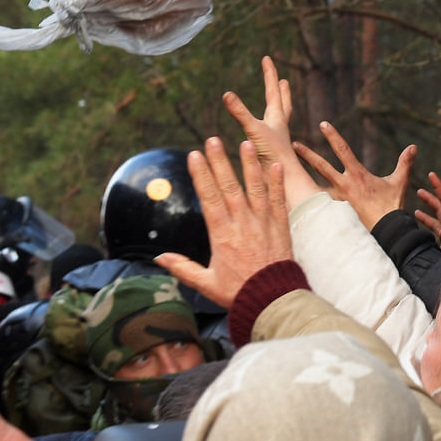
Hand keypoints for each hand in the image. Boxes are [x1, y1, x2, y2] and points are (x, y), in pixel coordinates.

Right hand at [155, 139, 291, 309]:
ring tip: (245, 143)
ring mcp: (263, 224)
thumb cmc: (239, 293)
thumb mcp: (206, 283)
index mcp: (222, 235)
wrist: (273, 301)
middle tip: (213, 140)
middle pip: (229, 187)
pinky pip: (278, 201)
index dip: (201, 175)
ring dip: (249, 165)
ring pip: (255, 189)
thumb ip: (183, 268)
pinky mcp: (281, 227)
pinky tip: (275, 164)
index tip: (194, 156)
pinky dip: (277, 183)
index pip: (209, 198)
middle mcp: (242, 224)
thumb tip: (159, 258)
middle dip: (220, 162)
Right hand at [222, 56, 321, 206]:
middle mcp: (279, 127)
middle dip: (280, 91)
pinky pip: (270, 137)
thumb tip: (226, 94)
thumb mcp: (254, 130)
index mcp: (277, 118)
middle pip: (281, 104)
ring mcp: (276, 141)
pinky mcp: (272, 154)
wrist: (284, 182)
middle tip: (283, 80)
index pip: (273, 91)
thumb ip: (240, 113)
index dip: (269, 74)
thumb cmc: (273, 155)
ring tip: (277, 104)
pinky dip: (268, 131)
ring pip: (278, 120)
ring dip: (278, 109)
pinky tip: (268, 134)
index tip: (267, 58)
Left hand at [291, 121, 417, 230]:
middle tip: (294, 144)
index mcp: (357, 175)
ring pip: (314, 186)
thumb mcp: (399, 183)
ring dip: (301, 178)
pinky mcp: (334, 213)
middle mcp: (344, 185)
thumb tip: (413, 147)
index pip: (343, 150)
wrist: (387, 232)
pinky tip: (292, 202)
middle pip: (321, 166)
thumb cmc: (392, 207)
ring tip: (286, 172)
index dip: (333, 136)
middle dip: (307, 154)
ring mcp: (337, 201)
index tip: (323, 124)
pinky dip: (306, 203)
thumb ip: (404, 163)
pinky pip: (317, 206)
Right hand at [415, 172, 440, 258]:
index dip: (438, 187)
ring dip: (426, 213)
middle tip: (419, 189)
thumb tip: (440, 230)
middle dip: (430, 197)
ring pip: (436, 220)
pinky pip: (436, 232)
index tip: (431, 174)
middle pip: (439, 207)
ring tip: (415, 210)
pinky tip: (423, 227)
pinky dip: (428, 226)